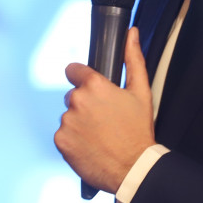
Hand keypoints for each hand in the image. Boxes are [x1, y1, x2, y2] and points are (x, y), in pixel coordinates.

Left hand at [54, 27, 154, 193]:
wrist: (132, 168)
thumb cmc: (138, 131)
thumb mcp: (141, 92)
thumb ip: (133, 59)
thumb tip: (131, 34)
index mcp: (94, 85)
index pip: (73, 70)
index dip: (81, 78)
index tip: (89, 89)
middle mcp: (77, 100)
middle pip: (72, 96)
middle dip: (84, 105)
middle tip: (104, 120)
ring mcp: (66, 121)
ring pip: (68, 116)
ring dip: (79, 123)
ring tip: (99, 136)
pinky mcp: (60, 140)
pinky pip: (63, 135)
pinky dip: (73, 140)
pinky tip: (90, 146)